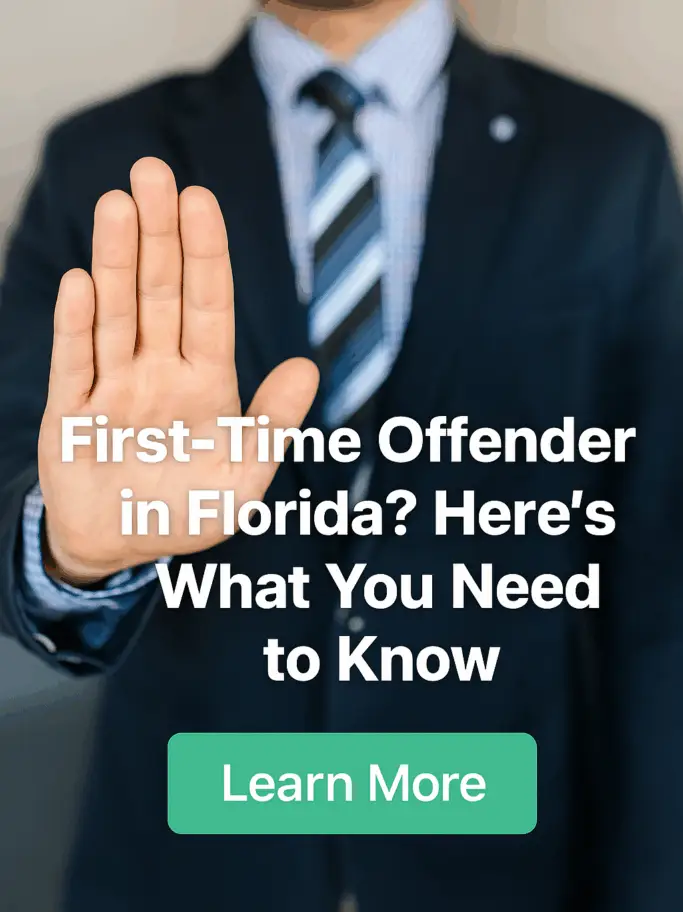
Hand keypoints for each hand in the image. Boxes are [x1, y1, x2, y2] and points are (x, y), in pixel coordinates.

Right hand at [38, 157, 318, 585]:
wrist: (121, 548)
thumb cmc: (186, 511)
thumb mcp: (244, 478)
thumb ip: (274, 424)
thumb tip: (308, 368)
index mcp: (205, 381)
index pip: (208, 306)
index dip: (206, 254)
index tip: (200, 200)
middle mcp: (158, 372)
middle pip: (159, 293)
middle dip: (157, 235)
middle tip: (152, 172)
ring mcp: (112, 387)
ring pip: (116, 314)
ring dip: (115, 262)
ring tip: (118, 206)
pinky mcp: (70, 413)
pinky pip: (74, 364)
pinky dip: (77, 327)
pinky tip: (81, 284)